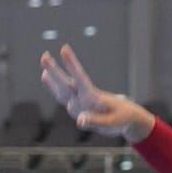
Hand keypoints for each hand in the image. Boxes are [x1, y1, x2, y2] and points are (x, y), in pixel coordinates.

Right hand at [40, 44, 154, 141]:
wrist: (127, 119)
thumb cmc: (122, 119)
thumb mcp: (111, 123)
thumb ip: (95, 121)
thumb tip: (79, 121)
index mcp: (94, 97)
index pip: (81, 79)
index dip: (72, 65)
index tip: (65, 49)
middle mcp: (84, 97)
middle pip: (67, 83)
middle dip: (55, 70)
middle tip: (45, 55)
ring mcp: (80, 102)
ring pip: (63, 88)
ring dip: (53, 75)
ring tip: (44, 59)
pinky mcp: (77, 107)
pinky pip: (62, 96)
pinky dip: (53, 87)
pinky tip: (45, 76)